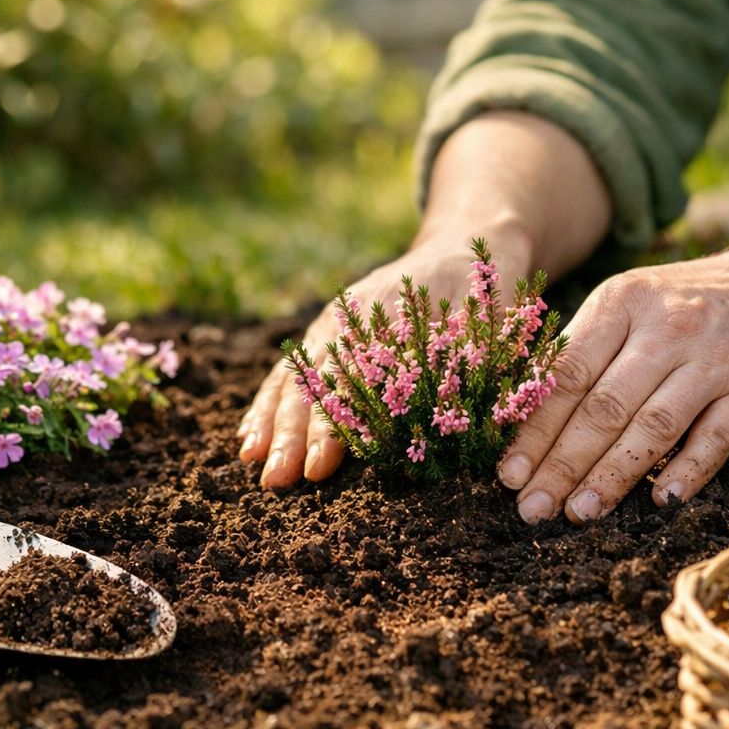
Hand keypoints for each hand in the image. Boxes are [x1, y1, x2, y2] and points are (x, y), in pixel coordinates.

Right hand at [238, 241, 525, 486]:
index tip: (321, 466)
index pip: (348, 383)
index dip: (333, 428)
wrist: (464, 248)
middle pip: (313, 384)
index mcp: (382, 320)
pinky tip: (250, 440)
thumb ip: (460, 359)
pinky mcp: (327, 339)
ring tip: (253, 464)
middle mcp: (347, 325)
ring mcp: (332, 330)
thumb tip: (444, 415)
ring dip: (271, 424)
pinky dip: (267, 406)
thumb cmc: (477, 291)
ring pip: (293, 379)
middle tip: (277, 480)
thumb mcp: (479, 319)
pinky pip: (290, 375)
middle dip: (290, 436)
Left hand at [496, 249, 728, 522]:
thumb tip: (517, 415)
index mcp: (623, 302)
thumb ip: (580, 350)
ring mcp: (714, 359)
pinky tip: (659, 500)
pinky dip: (687, 471)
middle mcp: (668, 327)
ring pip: (654, 426)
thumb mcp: (627, 305)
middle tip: (533, 508)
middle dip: (563, 464)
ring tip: (580, 513)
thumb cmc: (680, 306)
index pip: (569, 375)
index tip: (509, 475)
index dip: (535, 429)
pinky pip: (714, 439)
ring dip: (613, 476)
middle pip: (605, 407)